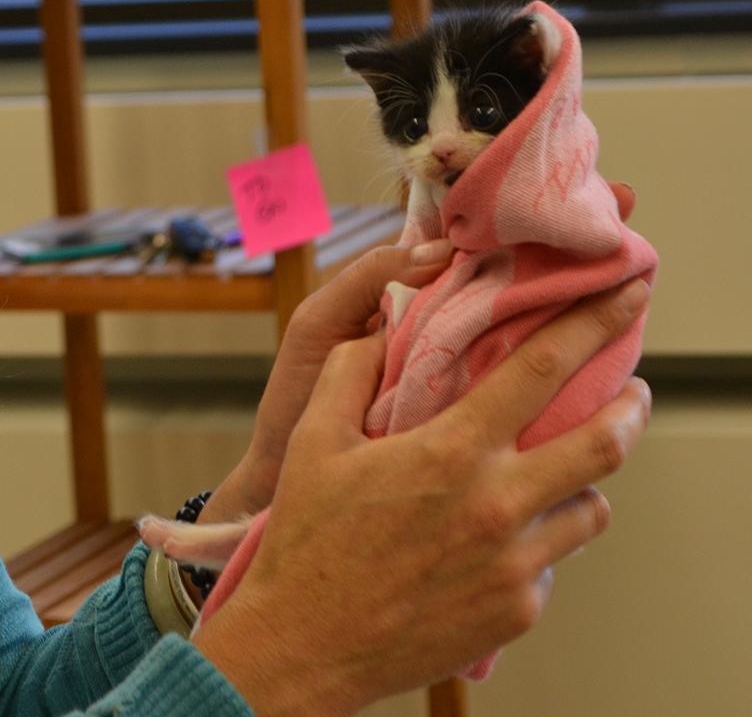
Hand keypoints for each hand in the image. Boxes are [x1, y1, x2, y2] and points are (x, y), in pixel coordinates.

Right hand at [191, 278, 651, 716]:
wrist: (305, 643)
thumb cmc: (306, 539)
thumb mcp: (312, 441)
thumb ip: (348, 373)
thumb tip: (380, 328)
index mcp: (450, 451)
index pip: (542, 370)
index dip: (592, 324)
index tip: (626, 297)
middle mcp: (496, 504)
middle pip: (603, 444)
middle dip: (630, 408)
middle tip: (633, 392)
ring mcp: (513, 563)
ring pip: (590, 509)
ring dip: (582, 484)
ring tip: (560, 475)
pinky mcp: (515, 610)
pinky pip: (553, 563)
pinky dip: (541, 542)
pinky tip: (504, 539)